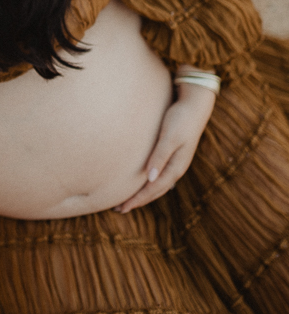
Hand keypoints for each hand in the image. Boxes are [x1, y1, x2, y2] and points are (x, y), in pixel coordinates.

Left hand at [115, 80, 216, 213]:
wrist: (195, 104)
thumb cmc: (181, 118)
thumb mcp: (170, 136)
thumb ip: (160, 156)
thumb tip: (150, 178)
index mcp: (176, 166)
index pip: (154, 189)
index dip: (138, 200)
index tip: (122, 208)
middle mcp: (176, 168)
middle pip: (155, 191)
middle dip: (138, 201)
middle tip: (119, 209)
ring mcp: (174, 162)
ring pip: (157, 184)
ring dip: (142, 193)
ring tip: (127, 200)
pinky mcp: (171, 154)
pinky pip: (158, 175)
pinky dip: (147, 183)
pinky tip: (139, 181)